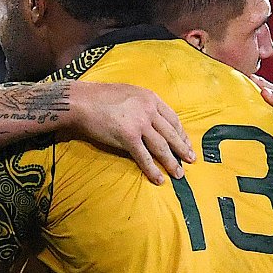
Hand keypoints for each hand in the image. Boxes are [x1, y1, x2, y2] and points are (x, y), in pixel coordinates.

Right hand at [70, 81, 194, 183]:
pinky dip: (153, 169)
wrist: (80, 101)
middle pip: (171, 133)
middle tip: (192, 160)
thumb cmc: (100, 97)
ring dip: (172, 162)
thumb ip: (143, 104)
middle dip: (183, 148)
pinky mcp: (128, 137)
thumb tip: (152, 118)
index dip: (181, 133)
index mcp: (151, 98)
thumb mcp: (129, 93)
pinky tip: (159, 179)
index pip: (173, 118)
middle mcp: (149, 110)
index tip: (186, 142)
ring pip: (162, 146)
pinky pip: (144, 157)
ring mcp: (139, 123)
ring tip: (179, 173)